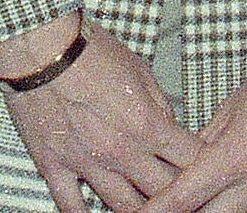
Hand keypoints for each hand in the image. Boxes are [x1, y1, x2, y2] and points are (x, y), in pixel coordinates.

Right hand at [0, 15, 202, 212]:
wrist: (43, 49)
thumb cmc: (90, 52)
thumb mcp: (140, 69)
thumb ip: (159, 103)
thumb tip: (169, 125)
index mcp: (147, 124)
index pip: (190, 160)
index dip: (201, 165)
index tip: (202, 166)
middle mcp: (121, 151)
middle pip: (162, 191)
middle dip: (177, 193)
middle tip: (180, 192)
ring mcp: (87, 164)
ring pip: (123, 207)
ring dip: (139, 210)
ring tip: (146, 208)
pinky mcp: (56, 167)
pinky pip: (71, 206)